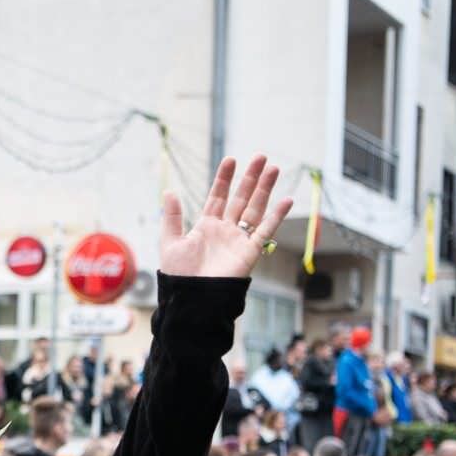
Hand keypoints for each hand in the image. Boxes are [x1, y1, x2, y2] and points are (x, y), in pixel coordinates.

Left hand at [160, 155, 293, 278]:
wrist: (192, 298)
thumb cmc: (180, 275)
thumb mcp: (171, 242)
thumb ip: (172, 217)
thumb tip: (168, 191)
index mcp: (206, 226)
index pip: (218, 196)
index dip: (224, 178)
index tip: (231, 159)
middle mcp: (225, 230)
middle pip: (241, 198)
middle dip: (250, 178)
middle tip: (261, 156)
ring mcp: (239, 239)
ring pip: (255, 209)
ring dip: (264, 190)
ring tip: (273, 168)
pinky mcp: (250, 251)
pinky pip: (266, 231)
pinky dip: (277, 216)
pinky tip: (286, 200)